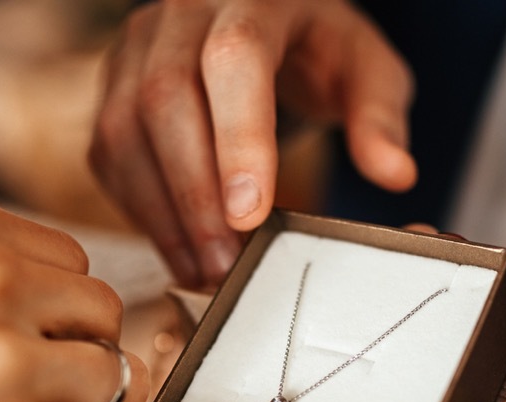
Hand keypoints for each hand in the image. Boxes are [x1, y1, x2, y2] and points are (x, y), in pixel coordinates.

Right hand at [91, 0, 415, 286]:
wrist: (266, 22)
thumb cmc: (318, 51)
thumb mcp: (366, 70)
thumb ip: (379, 117)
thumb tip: (396, 173)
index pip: (234, 57)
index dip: (237, 138)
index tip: (250, 215)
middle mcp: (181, 15)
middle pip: (165, 99)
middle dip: (195, 196)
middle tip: (226, 266)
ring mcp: (136, 48)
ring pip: (123, 131)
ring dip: (162, 212)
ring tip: (204, 271)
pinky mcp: (112, 88)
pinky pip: (109, 154)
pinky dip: (140, 210)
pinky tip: (179, 249)